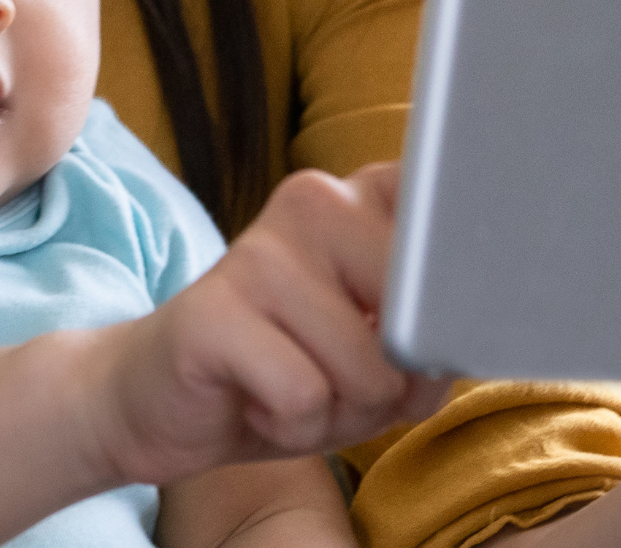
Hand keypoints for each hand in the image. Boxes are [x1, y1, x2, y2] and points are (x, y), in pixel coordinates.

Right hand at [79, 164, 451, 489]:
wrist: (162, 394)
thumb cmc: (287, 369)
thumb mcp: (375, 355)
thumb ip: (426, 337)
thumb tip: (448, 343)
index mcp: (358, 196)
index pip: (448, 218)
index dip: (458, 291)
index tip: (440, 323)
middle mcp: (313, 199)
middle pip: (417, 318)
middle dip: (392, 383)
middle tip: (337, 377)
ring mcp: (260, 248)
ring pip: (366, 369)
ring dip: (339, 413)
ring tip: (291, 387)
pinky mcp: (214, 307)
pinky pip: (304, 396)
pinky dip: (292, 424)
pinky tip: (255, 398)